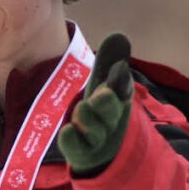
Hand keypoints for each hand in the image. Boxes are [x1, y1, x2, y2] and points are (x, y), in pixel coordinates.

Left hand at [57, 32, 134, 173]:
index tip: (117, 76)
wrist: (100, 153)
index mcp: (117, 101)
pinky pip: (75, 147)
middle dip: (106, 103)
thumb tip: (118, 36)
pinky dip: (72, 140)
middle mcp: (109, 121)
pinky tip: (67, 131)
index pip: (121, 92)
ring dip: (87, 120)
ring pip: (93, 130)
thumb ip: (109, 62)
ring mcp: (96, 140)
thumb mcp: (104, 85)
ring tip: (80, 109)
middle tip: (101, 95)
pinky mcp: (81, 153)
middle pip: (110, 113)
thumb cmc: (100, 112)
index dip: (120, 86)